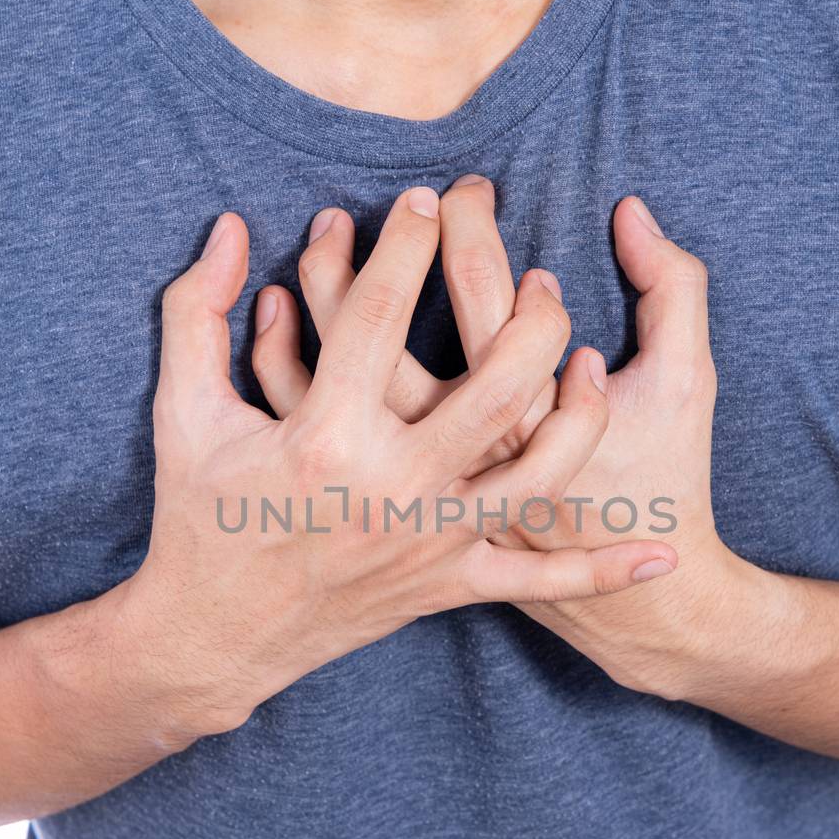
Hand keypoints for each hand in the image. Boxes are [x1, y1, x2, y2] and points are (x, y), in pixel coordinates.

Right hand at [113, 188, 678, 740]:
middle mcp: (389, 487)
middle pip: (492, 385)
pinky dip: (600, 569)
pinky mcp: (446, 584)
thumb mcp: (182, 412)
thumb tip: (229, 226)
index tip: (429, 199)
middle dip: (528, 316)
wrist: (215, 639)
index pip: (376, 314)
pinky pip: (537, 578)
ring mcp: (427, 540)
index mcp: (322, 436)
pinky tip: (657, 554)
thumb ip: (195, 312)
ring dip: (577, 412)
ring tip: (587, 358)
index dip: (404, 246)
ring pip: (536, 472)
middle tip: (539, 274)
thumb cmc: (195, 520)